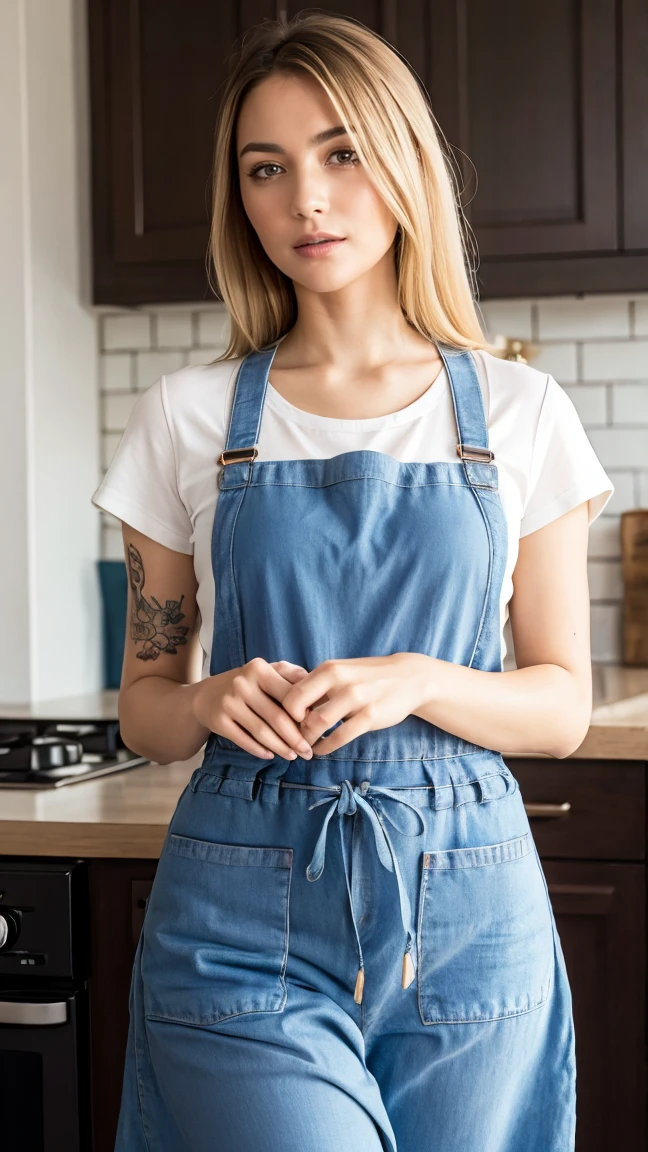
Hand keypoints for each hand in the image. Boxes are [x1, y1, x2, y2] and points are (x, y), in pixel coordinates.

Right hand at [191, 658, 314, 759]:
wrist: (207, 695)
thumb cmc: (247, 684)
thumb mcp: (266, 671)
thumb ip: (291, 674)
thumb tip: (316, 685)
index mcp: (259, 669)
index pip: (289, 695)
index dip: (305, 714)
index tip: (316, 728)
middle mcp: (242, 684)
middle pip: (276, 717)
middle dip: (296, 738)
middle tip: (308, 751)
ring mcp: (229, 702)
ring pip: (261, 732)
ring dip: (280, 748)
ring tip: (293, 756)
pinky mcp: (218, 721)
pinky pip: (244, 740)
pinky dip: (260, 750)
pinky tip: (271, 755)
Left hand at [280, 653, 432, 755]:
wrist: (409, 677)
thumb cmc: (367, 677)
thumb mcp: (341, 672)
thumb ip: (316, 685)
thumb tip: (283, 702)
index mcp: (329, 669)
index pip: (291, 692)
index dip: (282, 712)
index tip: (284, 723)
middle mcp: (340, 681)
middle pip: (299, 707)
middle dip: (290, 728)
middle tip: (290, 739)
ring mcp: (356, 698)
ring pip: (318, 723)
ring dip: (307, 740)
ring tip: (305, 747)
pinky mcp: (371, 715)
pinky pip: (340, 737)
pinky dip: (325, 747)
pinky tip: (321, 750)